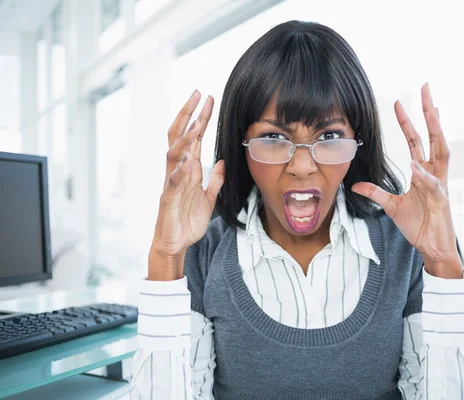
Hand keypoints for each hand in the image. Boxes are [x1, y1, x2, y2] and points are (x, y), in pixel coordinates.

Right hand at [150, 90, 224, 278]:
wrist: (176, 243)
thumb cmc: (188, 220)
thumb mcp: (209, 198)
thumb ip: (215, 180)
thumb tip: (223, 162)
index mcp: (189, 169)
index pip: (194, 137)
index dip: (201, 118)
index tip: (209, 98)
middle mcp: (179, 171)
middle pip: (180, 136)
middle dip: (189, 114)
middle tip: (199, 94)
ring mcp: (172, 183)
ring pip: (174, 153)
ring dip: (185, 137)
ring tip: (195, 122)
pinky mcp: (169, 198)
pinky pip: (173, 181)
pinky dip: (179, 170)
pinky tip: (187, 160)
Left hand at [352, 83, 461, 278]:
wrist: (432, 248)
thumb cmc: (419, 225)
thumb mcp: (392, 206)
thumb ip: (376, 193)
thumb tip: (357, 186)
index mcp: (424, 173)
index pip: (416, 141)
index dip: (408, 122)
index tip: (398, 102)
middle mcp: (435, 174)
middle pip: (434, 137)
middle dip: (430, 113)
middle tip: (426, 88)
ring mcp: (440, 186)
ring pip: (441, 152)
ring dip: (436, 131)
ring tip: (431, 109)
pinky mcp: (441, 202)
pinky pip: (433, 185)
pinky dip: (424, 175)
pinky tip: (416, 165)